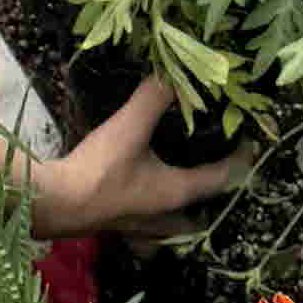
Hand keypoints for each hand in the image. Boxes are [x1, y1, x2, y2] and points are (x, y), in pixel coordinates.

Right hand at [27, 77, 236, 237]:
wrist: (54, 203)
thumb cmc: (99, 169)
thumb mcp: (129, 126)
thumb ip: (154, 97)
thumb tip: (175, 71)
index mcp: (176, 191)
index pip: (220, 178)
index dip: (238, 160)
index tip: (248, 143)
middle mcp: (163, 215)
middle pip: (197, 217)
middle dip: (207, 204)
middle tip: (211, 180)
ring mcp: (138, 228)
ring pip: (169, 229)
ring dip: (177, 218)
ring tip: (176, 196)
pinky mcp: (114, 228)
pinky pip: (142, 231)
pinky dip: (146, 221)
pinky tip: (135, 205)